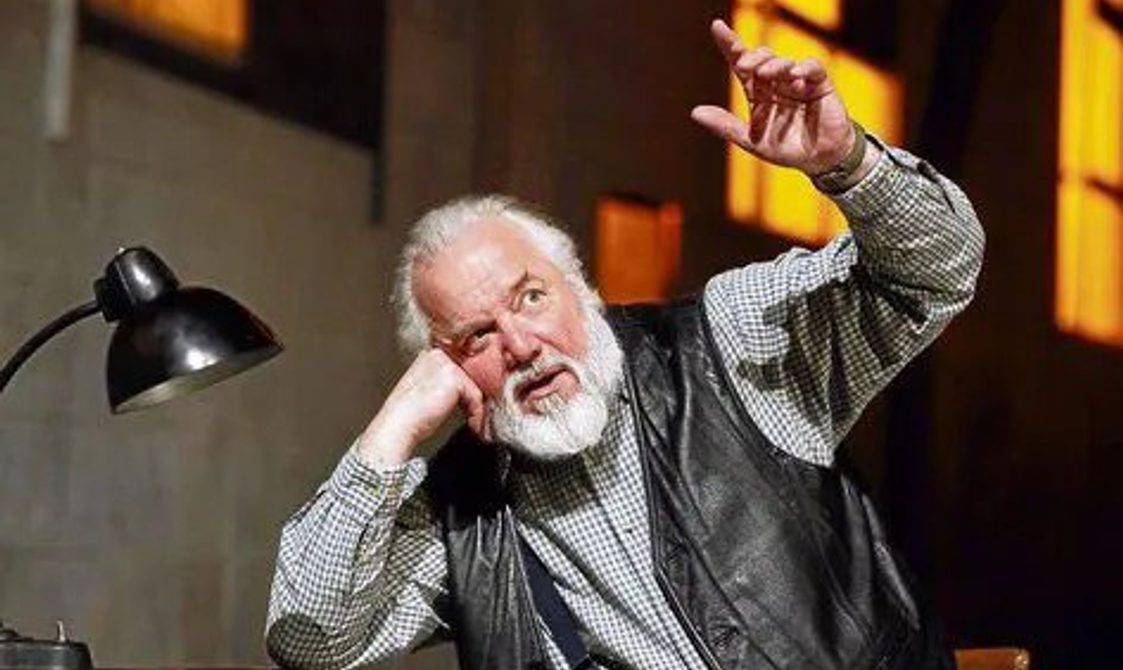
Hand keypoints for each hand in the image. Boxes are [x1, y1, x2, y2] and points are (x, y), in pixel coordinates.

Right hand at [356, 349, 487, 467]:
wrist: (398, 424)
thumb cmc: (408, 413)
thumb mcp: (425, 388)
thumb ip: (442, 382)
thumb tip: (462, 391)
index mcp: (429, 355)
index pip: (457, 370)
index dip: (464, 391)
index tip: (467, 408)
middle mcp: (438, 355)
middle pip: (468, 377)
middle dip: (471, 399)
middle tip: (472, 417)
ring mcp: (446, 365)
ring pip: (473, 387)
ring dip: (475, 408)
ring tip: (472, 423)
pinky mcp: (454, 379)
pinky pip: (476, 397)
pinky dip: (477, 414)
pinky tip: (472, 425)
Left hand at [691, 18, 854, 175]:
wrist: (819, 160)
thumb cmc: (786, 149)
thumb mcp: (751, 140)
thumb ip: (725, 125)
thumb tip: (695, 112)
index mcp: (758, 92)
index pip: (740, 62)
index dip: (729, 43)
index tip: (717, 26)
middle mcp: (776, 82)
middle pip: (761, 57)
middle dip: (752, 57)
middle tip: (745, 65)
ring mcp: (798, 81)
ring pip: (783, 61)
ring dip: (774, 64)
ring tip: (766, 73)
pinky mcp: (820, 84)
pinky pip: (813, 68)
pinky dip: (804, 68)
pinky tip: (794, 74)